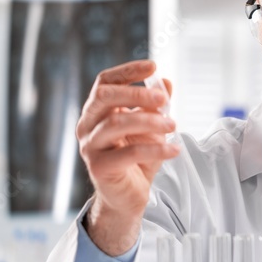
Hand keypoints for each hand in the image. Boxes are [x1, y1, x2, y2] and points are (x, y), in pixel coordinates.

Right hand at [76, 59, 180, 255]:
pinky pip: (129, 152)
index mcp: (96, 111)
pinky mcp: (99, 168)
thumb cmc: (137, 157)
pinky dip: (156, 148)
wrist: (129, 195)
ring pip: (117, 124)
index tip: (153, 66)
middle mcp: (87, 125)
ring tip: (173, 125)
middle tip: (164, 99)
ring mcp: (90, 146)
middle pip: (104, 97)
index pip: (105, 82)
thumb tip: (167, 81)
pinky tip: (174, 149)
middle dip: (136, 93)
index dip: (127, 71)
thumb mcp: (152, 127)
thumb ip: (156, 105)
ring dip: (150, 121)